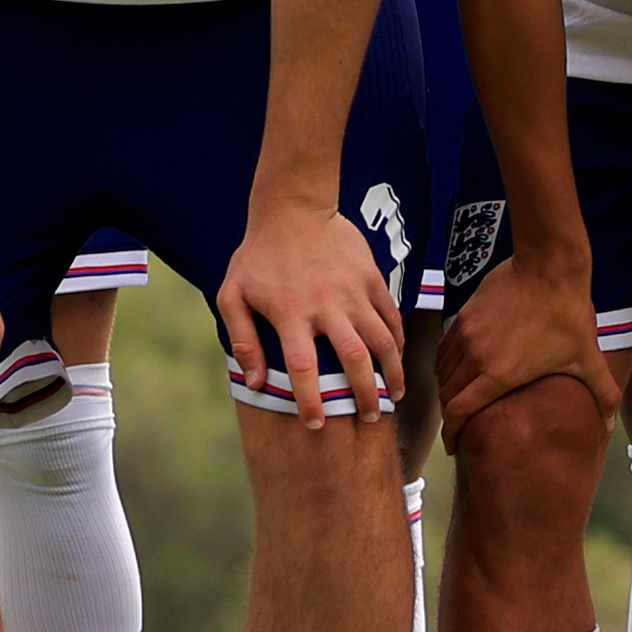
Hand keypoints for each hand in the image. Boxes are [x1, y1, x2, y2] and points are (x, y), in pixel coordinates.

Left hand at [219, 192, 403, 427]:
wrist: (293, 207)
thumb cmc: (258, 255)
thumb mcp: (233, 295)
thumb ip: (243, 340)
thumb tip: (255, 382)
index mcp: (290, 314)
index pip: (304, 369)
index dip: (312, 401)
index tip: (317, 424)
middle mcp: (327, 306)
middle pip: (354, 359)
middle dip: (366, 394)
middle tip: (371, 417)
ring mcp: (353, 291)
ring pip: (382, 339)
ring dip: (392, 372)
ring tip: (395, 394)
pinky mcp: (372, 277)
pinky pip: (391, 315)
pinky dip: (398, 340)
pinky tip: (397, 357)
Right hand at [438, 237, 617, 431]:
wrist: (548, 266)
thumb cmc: (568, 314)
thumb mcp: (587, 358)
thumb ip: (602, 394)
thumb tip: (610, 425)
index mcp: (498, 374)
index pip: (458, 412)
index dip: (451, 433)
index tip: (452, 447)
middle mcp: (474, 357)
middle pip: (447, 395)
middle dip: (450, 415)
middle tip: (458, 425)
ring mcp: (466, 335)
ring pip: (442, 372)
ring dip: (447, 389)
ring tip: (457, 399)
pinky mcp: (464, 316)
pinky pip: (444, 349)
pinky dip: (446, 365)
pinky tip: (458, 368)